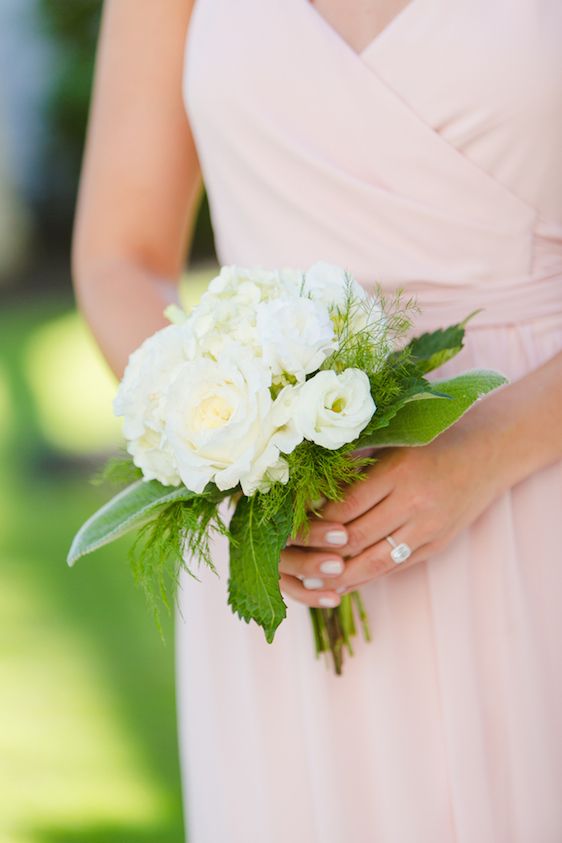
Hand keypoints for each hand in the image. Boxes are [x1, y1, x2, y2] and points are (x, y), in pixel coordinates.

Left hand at [279, 408, 509, 605]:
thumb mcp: (391, 444)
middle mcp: (415, 502)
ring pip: (375, 561)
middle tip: (292, 557)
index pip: (346, 505)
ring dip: (341, 574)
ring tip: (312, 580)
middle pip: (356, 537)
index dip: (316, 519)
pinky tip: (343, 581)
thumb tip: (309, 496)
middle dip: (321, 550)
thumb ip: (355, 468)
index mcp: (399, 470)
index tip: (291, 523)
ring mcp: (428, 528)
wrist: (486, 453)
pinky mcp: (437, 545)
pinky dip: (367, 576)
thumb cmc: (428, 442)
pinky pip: (395, 567)